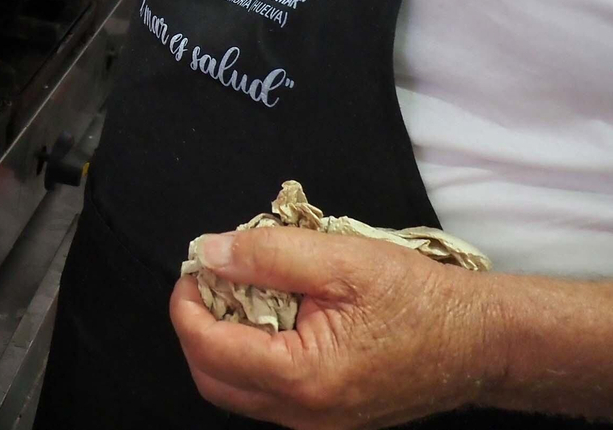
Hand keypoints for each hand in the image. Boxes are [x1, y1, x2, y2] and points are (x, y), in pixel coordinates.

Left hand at [170, 226, 497, 428]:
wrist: (479, 342)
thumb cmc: (417, 299)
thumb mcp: (340, 259)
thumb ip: (266, 255)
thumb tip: (208, 252)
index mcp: (302, 377)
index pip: (208, 348)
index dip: (186, 303)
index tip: (195, 265)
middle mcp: (304, 415)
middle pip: (212, 378)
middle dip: (196, 326)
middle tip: (210, 280)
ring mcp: (317, 424)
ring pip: (236, 390)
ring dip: (222, 342)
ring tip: (241, 293)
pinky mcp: (328, 418)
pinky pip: (267, 394)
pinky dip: (251, 356)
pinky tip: (272, 316)